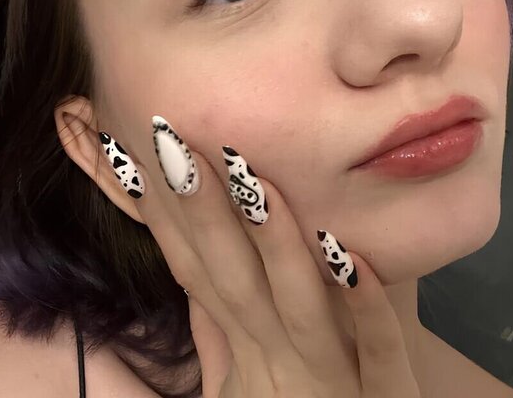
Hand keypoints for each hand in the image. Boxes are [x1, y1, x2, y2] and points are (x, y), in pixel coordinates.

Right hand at [144, 116, 421, 397]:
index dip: (161, 217)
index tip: (132, 153)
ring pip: (298, 309)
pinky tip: (355, 258)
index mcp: (245, 352)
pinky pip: (380, 355)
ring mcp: (329, 385)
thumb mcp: (242, 385)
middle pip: (231, 282)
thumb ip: (223, 335)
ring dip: (274, 246)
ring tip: (251, 179)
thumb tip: (196, 275)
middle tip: (170, 140)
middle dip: (200, 212)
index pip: (195, 275)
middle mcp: (275, 364)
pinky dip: (368, 309)